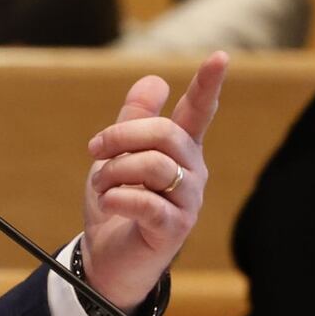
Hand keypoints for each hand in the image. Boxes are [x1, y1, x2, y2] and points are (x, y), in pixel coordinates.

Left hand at [80, 51, 229, 308]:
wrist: (106, 259)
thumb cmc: (117, 206)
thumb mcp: (117, 157)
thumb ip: (133, 121)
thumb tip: (154, 79)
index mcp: (180, 151)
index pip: (198, 112)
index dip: (207, 84)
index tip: (219, 56)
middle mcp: (192, 172)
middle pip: (166, 133)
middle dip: (121, 136)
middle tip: (95, 150)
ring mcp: (187, 201)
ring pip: (155, 165)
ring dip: (115, 171)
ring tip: (102, 186)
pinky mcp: (174, 228)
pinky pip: (146, 200)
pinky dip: (117, 197)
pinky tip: (109, 204)